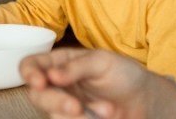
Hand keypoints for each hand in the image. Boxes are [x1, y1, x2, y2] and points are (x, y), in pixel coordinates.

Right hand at [20, 48, 175, 118]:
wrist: (146, 102)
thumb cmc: (124, 74)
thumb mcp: (103, 62)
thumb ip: (76, 66)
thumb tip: (51, 75)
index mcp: (60, 63)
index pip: (31, 65)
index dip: (29, 73)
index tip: (40, 82)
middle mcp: (58, 85)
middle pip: (37, 95)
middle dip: (57, 102)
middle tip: (77, 107)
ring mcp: (65, 107)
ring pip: (55, 115)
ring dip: (80, 117)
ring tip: (108, 110)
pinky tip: (105, 117)